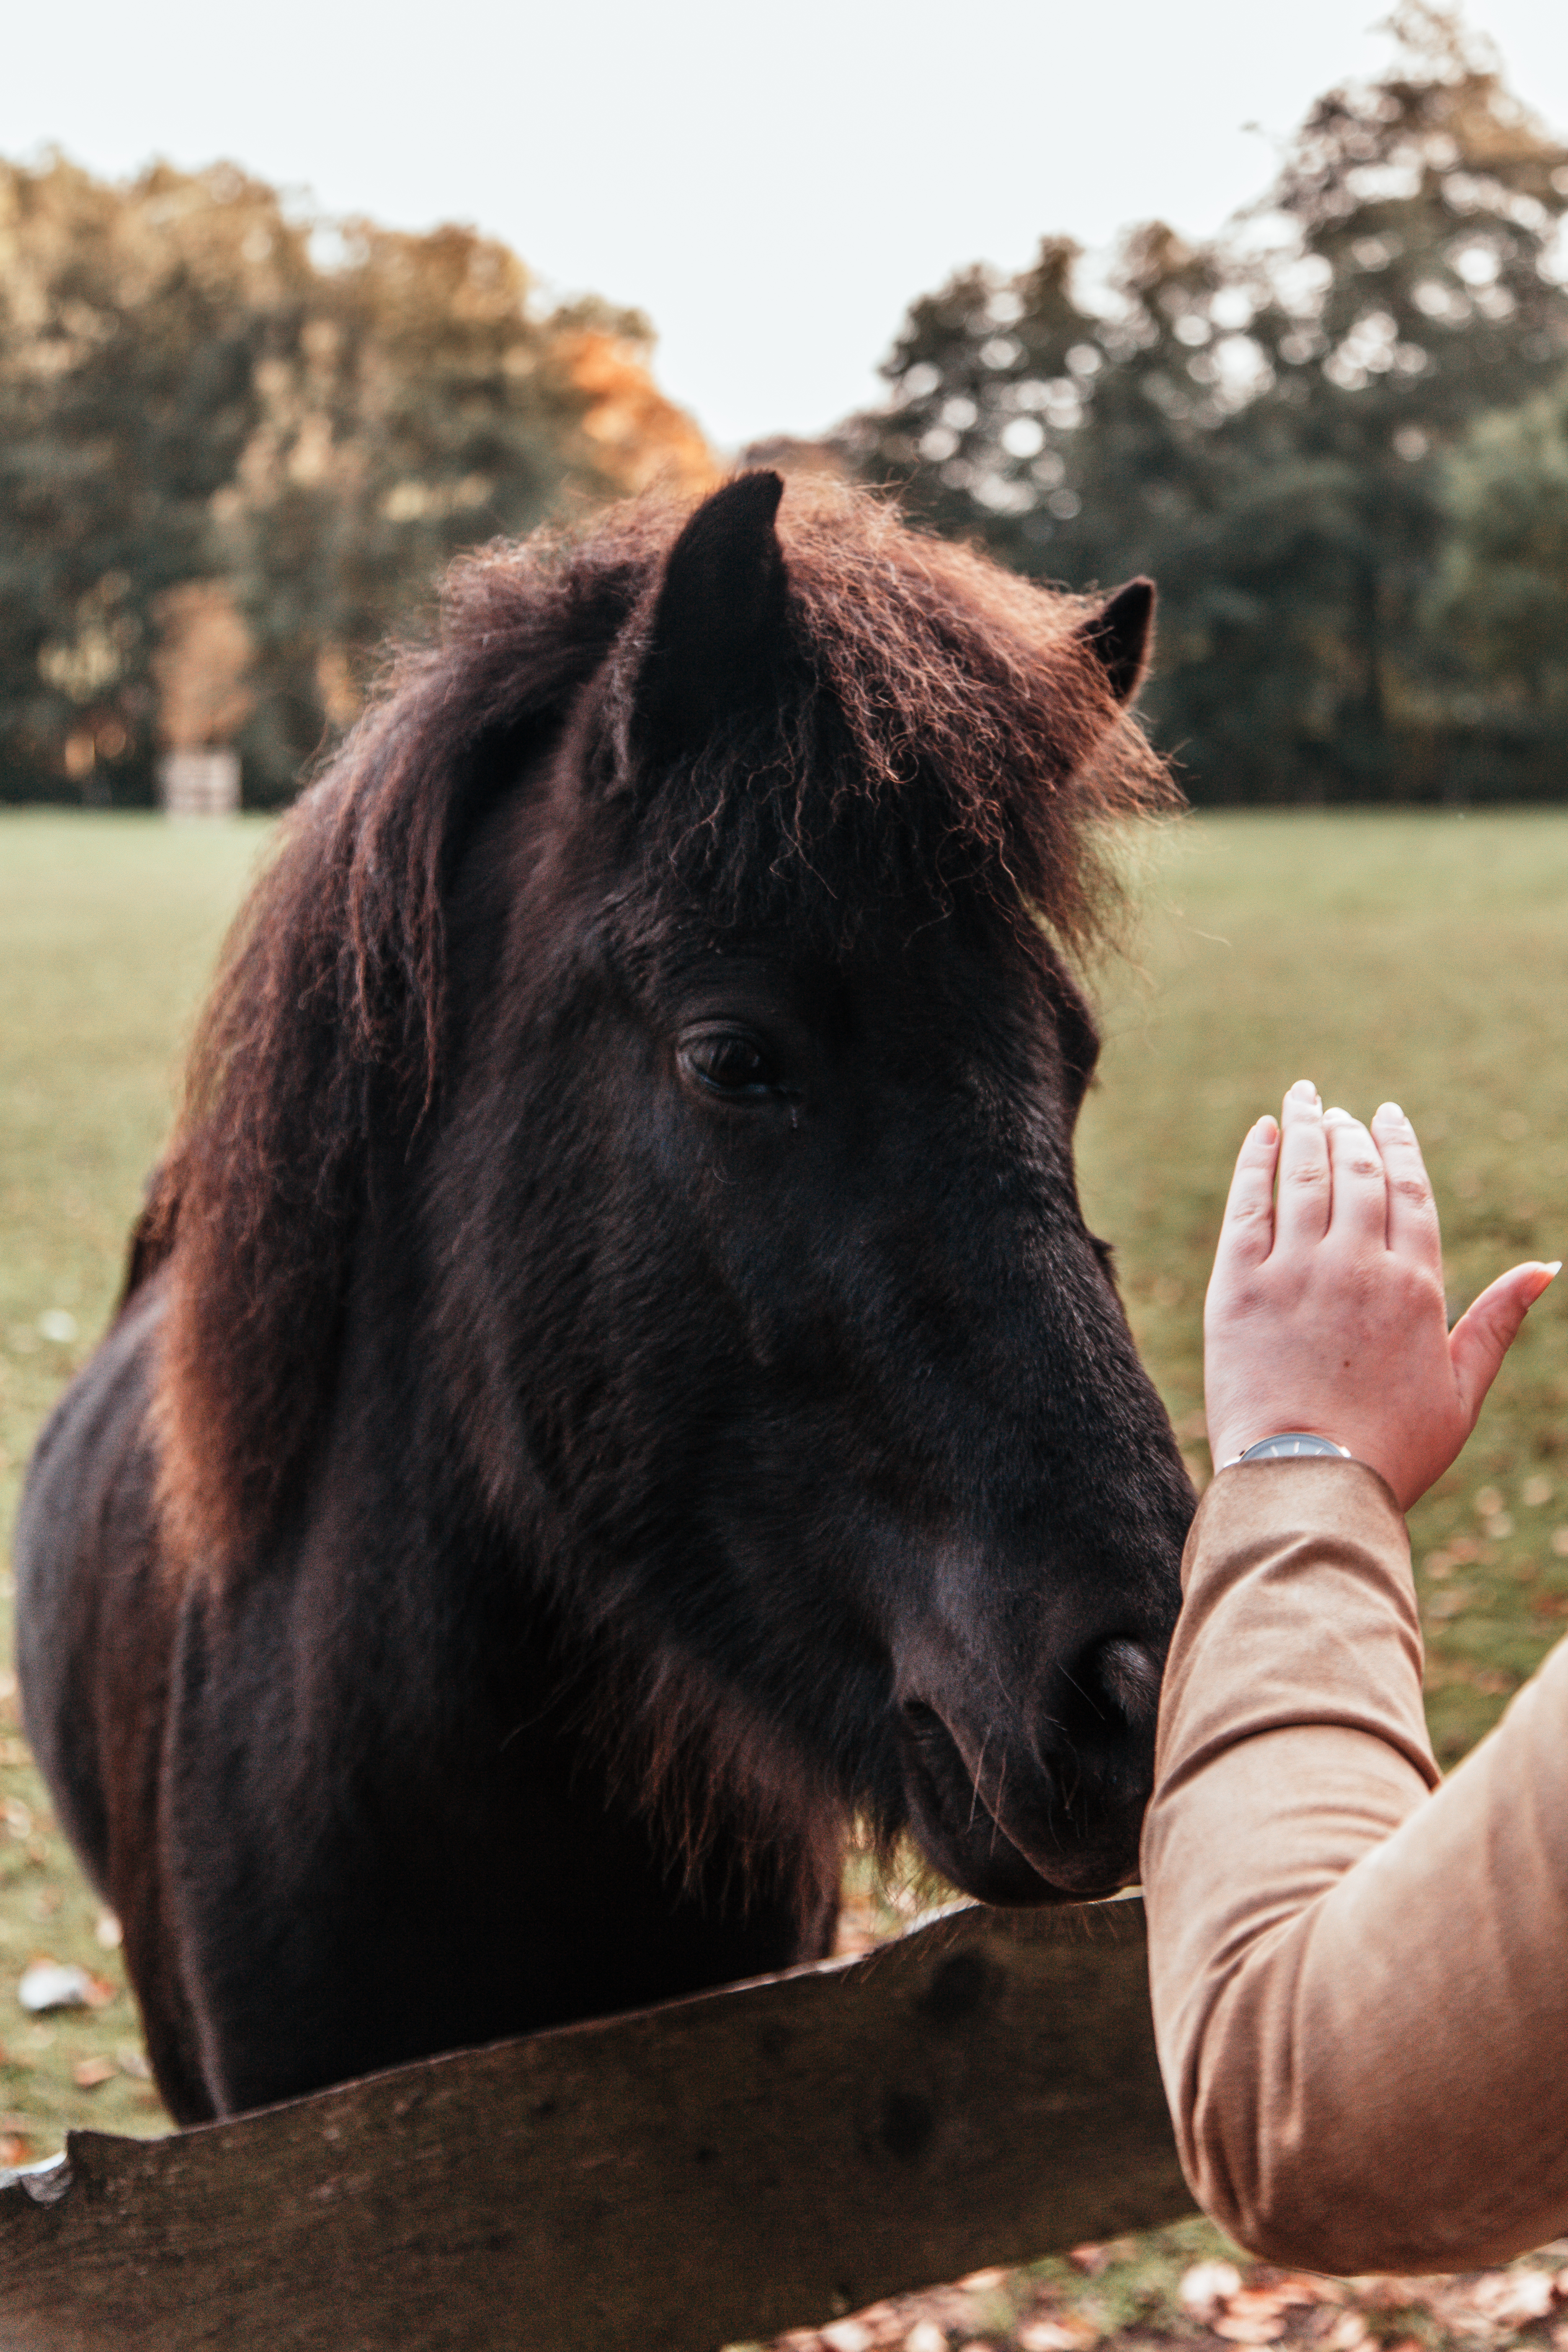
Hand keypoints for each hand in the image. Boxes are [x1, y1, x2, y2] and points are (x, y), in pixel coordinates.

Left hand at [1204, 1080, 1558, 1511]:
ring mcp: (1295, 1271)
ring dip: (1303, 1128)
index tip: (1387, 1115)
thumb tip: (1546, 1268)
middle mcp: (1357, 1265)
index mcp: (1414, 1286)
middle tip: (1337, 1111)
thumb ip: (1497, 1322)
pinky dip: (1254, 1161)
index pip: (1410, 1189)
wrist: (1309, 1482)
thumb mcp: (1461, 1392)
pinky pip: (1247, 1204)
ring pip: (1303, 1174)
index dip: (1399, 1145)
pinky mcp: (1239, 1285)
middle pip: (1357, 1172)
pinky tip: (1260, 1135)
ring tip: (1302, 1101)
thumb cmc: (1389, 1450)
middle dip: (1348, 1132)